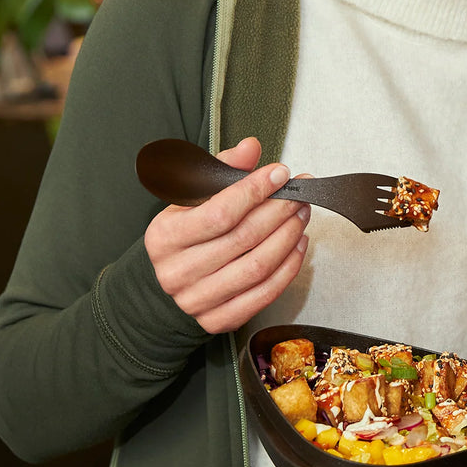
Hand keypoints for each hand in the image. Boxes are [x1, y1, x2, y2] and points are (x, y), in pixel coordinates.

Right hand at [144, 137, 309, 332]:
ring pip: (257, 267)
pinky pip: (264, 294)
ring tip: (301, 215)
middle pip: (243, 239)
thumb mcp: (191, 197)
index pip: (219, 213)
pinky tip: (299, 245)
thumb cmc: (184, 233)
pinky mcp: (218, 320)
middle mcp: (178, 272)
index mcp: (165, 236)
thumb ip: (222, 169)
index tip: (280, 173)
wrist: (166, 283)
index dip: (255, 191)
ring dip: (288, 237)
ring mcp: (197, 300)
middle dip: (280, 211)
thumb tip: (250, 147)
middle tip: (300, 193)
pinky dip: (289, 268)